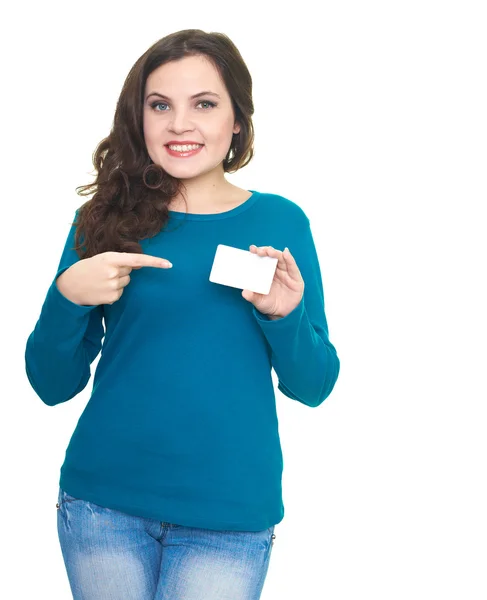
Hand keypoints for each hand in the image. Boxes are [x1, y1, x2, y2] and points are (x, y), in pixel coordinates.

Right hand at [56, 251, 172, 305]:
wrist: (69, 286)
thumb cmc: (86, 269)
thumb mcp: (101, 259)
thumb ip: (120, 261)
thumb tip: (138, 265)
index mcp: (109, 258)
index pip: (137, 260)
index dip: (154, 262)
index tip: (168, 264)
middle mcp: (113, 272)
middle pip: (130, 271)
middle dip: (121, 271)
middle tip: (104, 272)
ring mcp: (112, 286)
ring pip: (126, 282)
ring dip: (117, 281)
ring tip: (101, 281)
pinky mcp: (112, 297)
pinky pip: (121, 293)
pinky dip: (114, 291)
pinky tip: (102, 290)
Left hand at [241, 245, 303, 318]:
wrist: (283, 315)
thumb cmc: (270, 305)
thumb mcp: (259, 302)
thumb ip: (252, 297)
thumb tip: (244, 292)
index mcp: (266, 273)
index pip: (262, 260)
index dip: (257, 253)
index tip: (251, 249)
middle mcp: (276, 271)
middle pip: (272, 257)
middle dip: (266, 251)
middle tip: (259, 250)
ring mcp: (286, 273)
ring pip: (281, 259)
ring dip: (276, 253)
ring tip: (269, 251)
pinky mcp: (295, 278)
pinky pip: (292, 266)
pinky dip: (289, 259)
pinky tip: (285, 253)